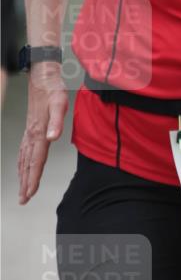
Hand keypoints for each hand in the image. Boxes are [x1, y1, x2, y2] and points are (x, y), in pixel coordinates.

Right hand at [18, 65, 67, 204]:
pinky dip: (22, 164)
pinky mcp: (30, 129)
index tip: (30, 193)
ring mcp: (29, 133)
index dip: (33, 178)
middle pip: (28, 164)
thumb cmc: (53, 91)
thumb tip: (53, 138)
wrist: (42, 78)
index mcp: (39, 132)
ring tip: (22, 191)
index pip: (36, 161)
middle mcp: (32, 135)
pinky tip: (22, 169)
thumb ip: (57, 122)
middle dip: (26, 183)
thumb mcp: (60, 103)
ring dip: (23, 176)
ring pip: (24, 160)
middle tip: (23, 200)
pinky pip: (24, 151)